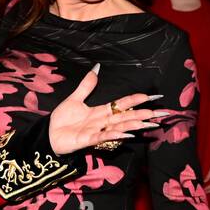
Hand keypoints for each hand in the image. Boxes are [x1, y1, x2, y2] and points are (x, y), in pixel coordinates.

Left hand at [46, 65, 161, 154]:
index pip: (122, 104)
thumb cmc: (62, 120)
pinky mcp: (87, 140)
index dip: (136, 99)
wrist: (48, 135)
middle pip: (126, 116)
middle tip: (161, 112)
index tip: (151, 96)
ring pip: (119, 127)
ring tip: (150, 122)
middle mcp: (102, 122)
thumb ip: (87, 85)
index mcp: (100, 111)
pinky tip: (127, 134)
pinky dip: (114, 135)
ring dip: (134, 124)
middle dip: (143, 114)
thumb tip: (96, 68)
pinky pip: (103, 137)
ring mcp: (96, 131)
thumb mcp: (74, 98)